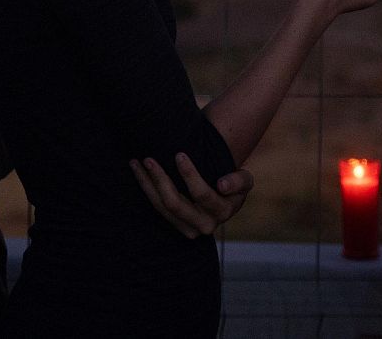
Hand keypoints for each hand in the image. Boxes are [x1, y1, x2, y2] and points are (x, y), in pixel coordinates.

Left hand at [129, 152, 253, 238]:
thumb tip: (222, 185)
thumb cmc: (232, 182)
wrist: (223, 196)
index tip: (179, 155)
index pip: (202, 194)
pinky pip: (155, 208)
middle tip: (149, 158)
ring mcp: (186, 227)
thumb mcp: (244, 180)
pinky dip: (145, 188)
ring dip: (147, 184)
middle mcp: (203, 225)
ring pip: (161, 207)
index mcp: (222, 212)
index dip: (189, 176)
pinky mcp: (173, 225)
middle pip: (175, 204)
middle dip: (160, 180)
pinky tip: (137, 171)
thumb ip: (239, 180)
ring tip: (137, 162)